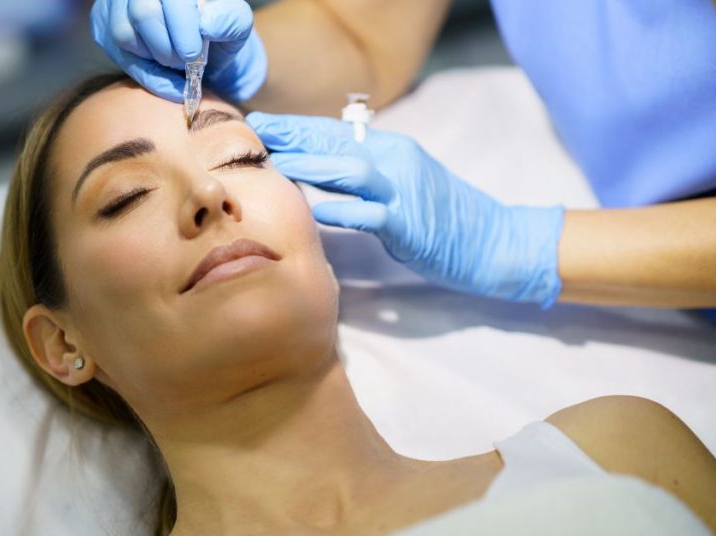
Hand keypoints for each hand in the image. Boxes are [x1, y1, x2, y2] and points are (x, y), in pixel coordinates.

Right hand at [90, 0, 266, 102]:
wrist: (202, 46)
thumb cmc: (219, 32)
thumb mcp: (236, 25)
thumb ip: (230, 20)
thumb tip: (208, 24)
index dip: (182, 27)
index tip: (193, 55)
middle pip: (143, 13)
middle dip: (167, 48)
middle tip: (186, 60)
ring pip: (124, 33)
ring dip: (154, 58)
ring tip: (173, 59)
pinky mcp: (104, 18)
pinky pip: (115, 50)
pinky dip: (141, 66)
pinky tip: (158, 63)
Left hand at [247, 112, 565, 306]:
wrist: (492, 241)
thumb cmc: (440, 217)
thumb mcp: (401, 184)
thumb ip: (363, 174)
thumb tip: (318, 166)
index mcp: (392, 150)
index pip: (336, 131)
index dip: (298, 127)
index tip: (262, 124)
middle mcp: (396, 163)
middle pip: (338, 143)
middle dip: (294, 138)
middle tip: (255, 134)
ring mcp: (404, 192)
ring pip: (352, 170)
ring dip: (313, 166)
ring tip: (279, 164)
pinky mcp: (411, 225)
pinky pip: (374, 215)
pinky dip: (345, 211)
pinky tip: (318, 212)